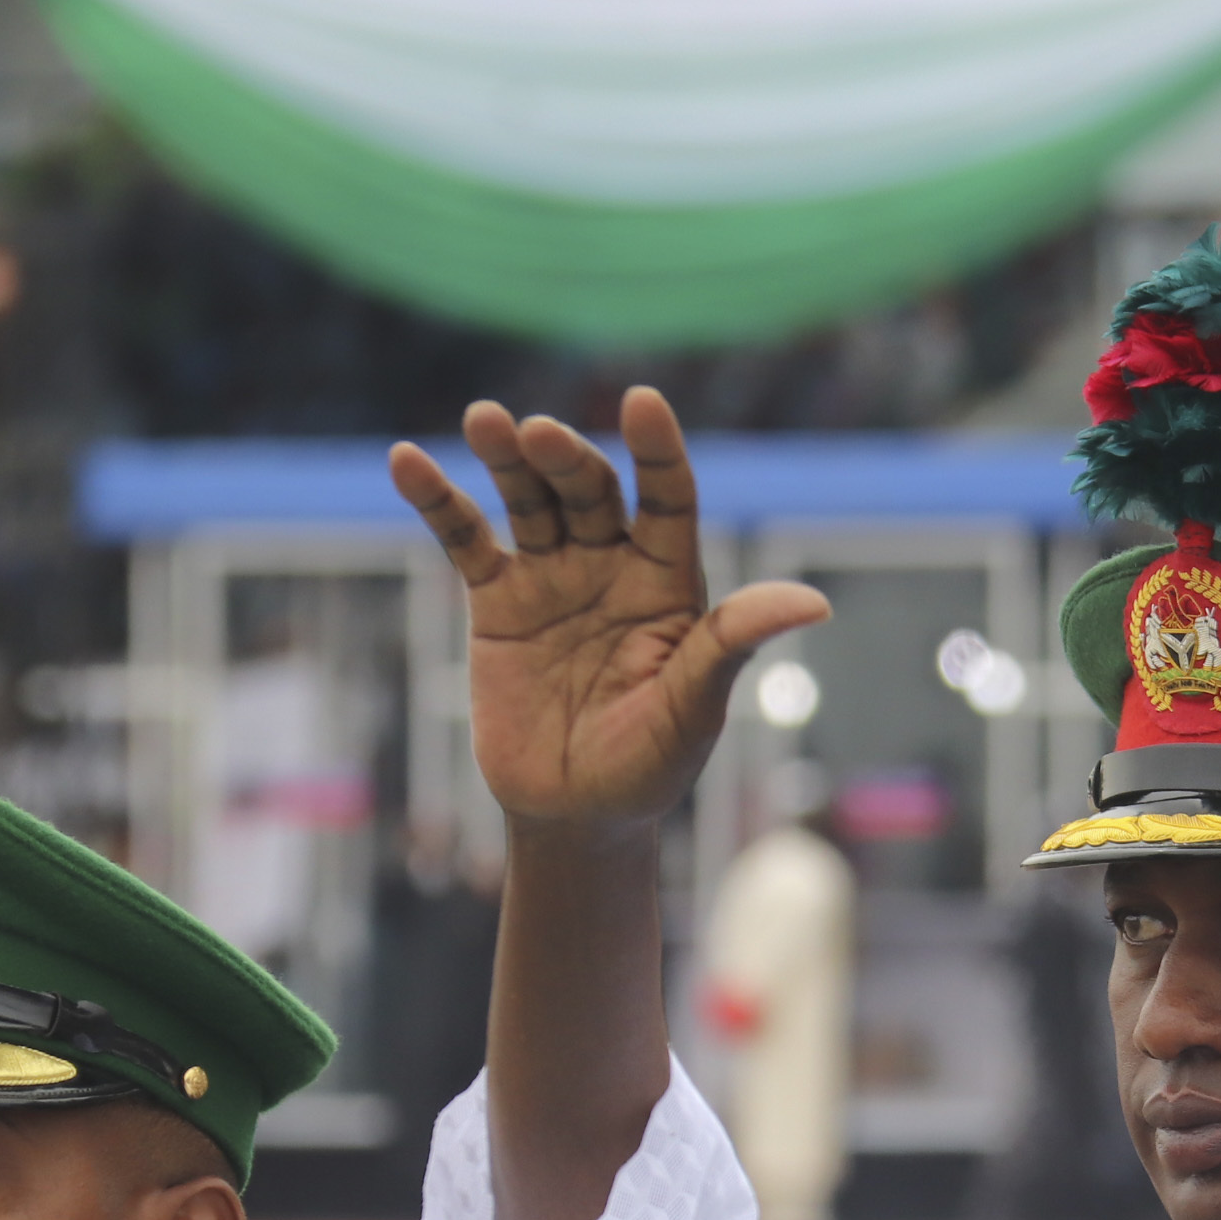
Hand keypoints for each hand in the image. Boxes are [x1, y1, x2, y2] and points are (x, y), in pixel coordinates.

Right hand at [391, 388, 826, 831]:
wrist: (575, 817)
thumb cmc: (650, 767)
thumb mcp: (693, 707)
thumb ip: (733, 645)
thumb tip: (814, 603)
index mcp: (671, 583)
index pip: (669, 498)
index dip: (658, 451)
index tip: (643, 403)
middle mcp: (613, 566)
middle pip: (590, 491)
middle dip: (566, 458)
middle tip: (539, 434)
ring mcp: (552, 577)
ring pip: (530, 499)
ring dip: (506, 457)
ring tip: (485, 419)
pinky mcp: (496, 601)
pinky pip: (466, 538)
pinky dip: (437, 499)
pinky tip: (406, 459)